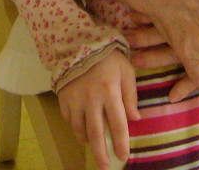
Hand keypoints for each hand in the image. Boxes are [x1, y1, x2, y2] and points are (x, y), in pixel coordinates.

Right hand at [58, 49, 138, 169]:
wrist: (80, 41)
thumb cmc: (109, 56)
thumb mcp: (126, 70)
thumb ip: (131, 95)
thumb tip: (135, 119)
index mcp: (110, 92)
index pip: (118, 124)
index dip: (121, 143)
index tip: (123, 157)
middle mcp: (91, 99)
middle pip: (96, 133)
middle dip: (101, 153)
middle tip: (105, 166)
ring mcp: (75, 99)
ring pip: (79, 129)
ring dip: (87, 141)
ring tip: (93, 146)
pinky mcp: (63, 97)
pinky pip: (68, 119)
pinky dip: (75, 127)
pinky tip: (81, 128)